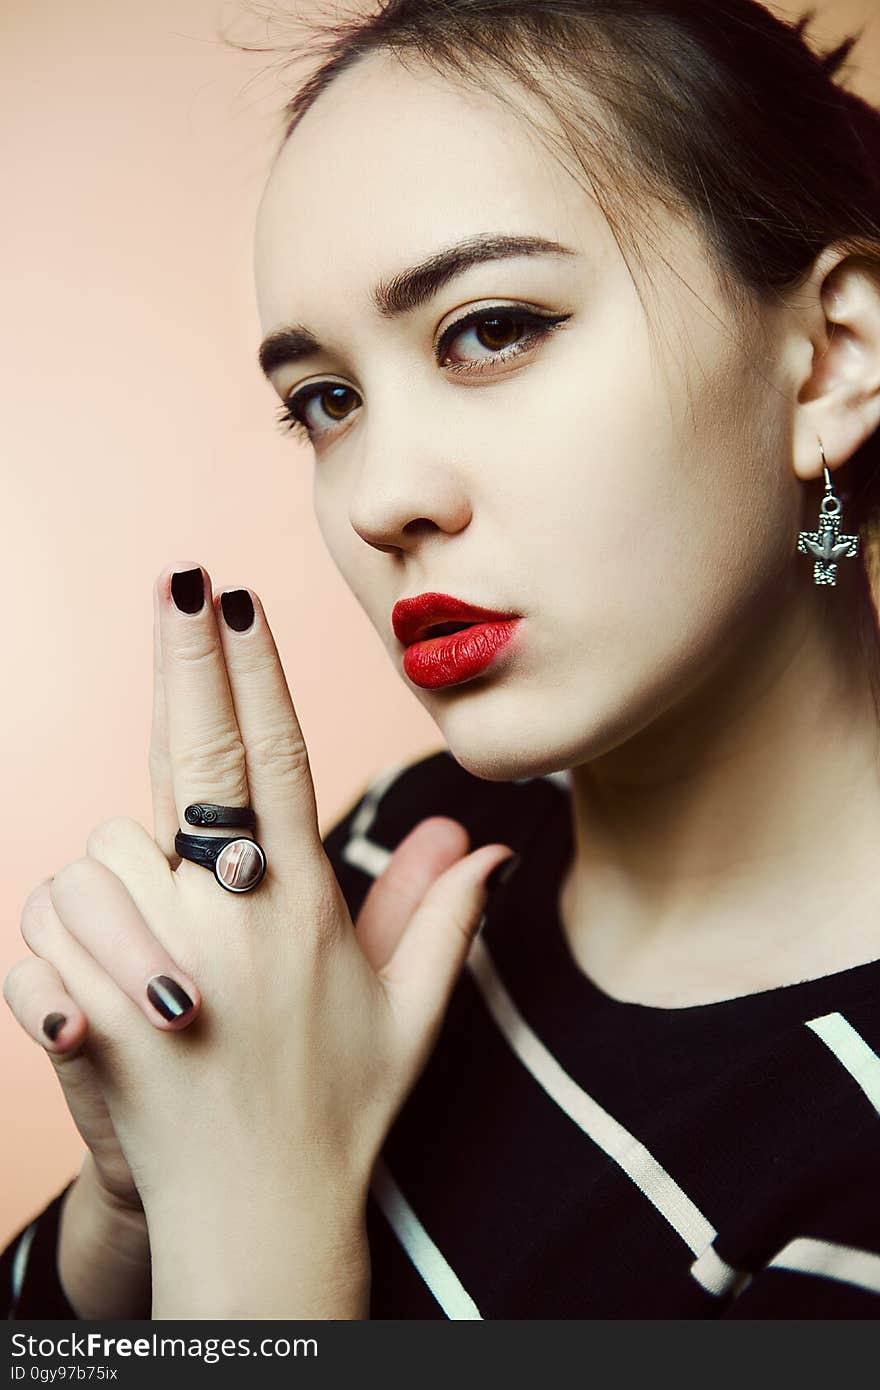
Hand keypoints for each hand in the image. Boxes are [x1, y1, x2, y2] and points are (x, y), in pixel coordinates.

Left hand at [36, 563, 515, 1315]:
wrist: (258, 1222)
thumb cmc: (339, 1109)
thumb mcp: (410, 1014)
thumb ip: (445, 916)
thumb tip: (483, 844)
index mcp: (304, 907)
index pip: (283, 760)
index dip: (259, 673)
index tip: (240, 601)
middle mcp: (233, 922)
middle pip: (196, 761)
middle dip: (188, 662)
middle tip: (178, 579)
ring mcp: (160, 961)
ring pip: (101, 851)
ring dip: (118, 874)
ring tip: (159, 952)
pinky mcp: (95, 1006)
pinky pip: (46, 920)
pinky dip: (66, 931)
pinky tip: (106, 984)